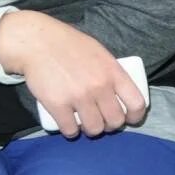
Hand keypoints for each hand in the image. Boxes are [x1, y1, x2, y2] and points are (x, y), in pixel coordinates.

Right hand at [0, 11, 146, 138]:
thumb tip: (120, 95)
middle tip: (103, 120)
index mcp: (114, 72)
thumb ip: (112, 74)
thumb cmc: (71, 46)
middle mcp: (99, 87)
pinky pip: (70, 130)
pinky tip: (69, 125)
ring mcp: (78, 97)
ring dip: (91, 129)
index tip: (129, 118)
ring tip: (86, 123)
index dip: (135, 116)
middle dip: (110, 125)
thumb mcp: (101, 54)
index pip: (136, 103)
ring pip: (94, 129)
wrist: (38, 42)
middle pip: (115, 121)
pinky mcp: (57, 105)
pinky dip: (70, 131)